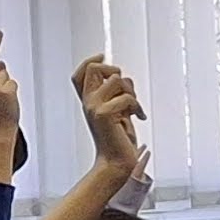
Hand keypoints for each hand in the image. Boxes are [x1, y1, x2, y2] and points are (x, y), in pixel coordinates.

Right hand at [74, 57, 146, 180]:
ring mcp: (93, 107)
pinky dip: (137, 107)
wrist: (116, 162)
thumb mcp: (115, 111)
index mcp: (88, 101)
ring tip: (132, 109)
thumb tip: (119, 76)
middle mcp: (88, 102)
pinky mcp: (104, 114)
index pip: (81, 73)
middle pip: (95, 67)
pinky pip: (126, 97)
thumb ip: (113, 95)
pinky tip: (138, 118)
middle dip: (115, 72)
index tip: (104, 56)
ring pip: (116, 78)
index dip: (91, 60)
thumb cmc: (118, 139)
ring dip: (131, 92)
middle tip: (125, 90)